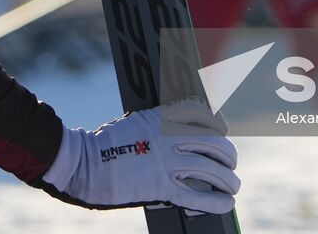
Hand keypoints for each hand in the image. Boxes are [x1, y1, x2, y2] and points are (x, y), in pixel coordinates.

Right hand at [40, 99, 238, 213]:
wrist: (85, 163)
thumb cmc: (107, 142)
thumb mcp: (138, 121)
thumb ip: (163, 123)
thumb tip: (186, 131)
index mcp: (163, 117)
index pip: (203, 113)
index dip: (218, 122)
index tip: (223, 129)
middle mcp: (169, 138)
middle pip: (214, 143)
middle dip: (228, 154)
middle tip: (230, 162)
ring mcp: (167, 163)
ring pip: (212, 170)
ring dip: (228, 179)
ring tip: (232, 184)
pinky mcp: (162, 188)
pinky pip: (198, 197)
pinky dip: (216, 202)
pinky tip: (226, 203)